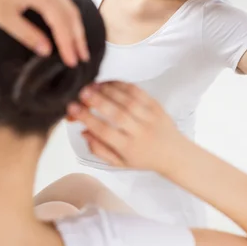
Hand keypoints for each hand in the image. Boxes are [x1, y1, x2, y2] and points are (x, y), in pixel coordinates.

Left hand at [0, 0, 88, 66]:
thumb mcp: (6, 19)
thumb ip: (28, 35)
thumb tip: (47, 51)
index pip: (61, 22)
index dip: (68, 44)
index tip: (72, 62)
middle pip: (70, 14)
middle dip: (78, 37)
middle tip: (83, 57)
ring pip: (68, 7)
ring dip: (75, 27)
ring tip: (79, 46)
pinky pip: (61, 1)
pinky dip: (68, 17)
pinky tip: (68, 28)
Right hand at [67, 81, 181, 171]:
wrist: (174, 154)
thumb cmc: (142, 158)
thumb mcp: (119, 163)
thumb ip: (99, 149)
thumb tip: (83, 131)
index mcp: (128, 148)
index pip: (105, 132)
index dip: (87, 119)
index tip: (72, 109)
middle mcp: (140, 132)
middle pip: (117, 114)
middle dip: (97, 101)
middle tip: (81, 93)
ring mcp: (150, 117)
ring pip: (128, 100)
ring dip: (108, 91)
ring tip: (92, 86)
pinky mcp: (157, 106)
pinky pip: (139, 92)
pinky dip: (122, 85)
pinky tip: (109, 83)